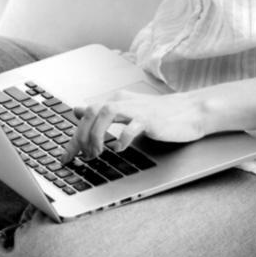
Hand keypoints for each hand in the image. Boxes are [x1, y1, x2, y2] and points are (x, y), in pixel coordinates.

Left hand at [60, 89, 206, 163]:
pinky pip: (132, 126)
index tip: (65, 157)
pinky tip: (120, 149)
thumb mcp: (126, 109)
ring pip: (106, 113)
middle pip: (91, 112)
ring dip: (97, 135)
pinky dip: (122, 138)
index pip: (86, 114)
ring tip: (97, 153)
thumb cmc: (160, 113)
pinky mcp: (150, 119)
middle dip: (81, 137)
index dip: (73, 137)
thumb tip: (78, 109)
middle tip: (82, 156)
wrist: (190, 111)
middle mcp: (123, 101)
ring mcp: (137, 109)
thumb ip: (102, 110)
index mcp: (116, 99)